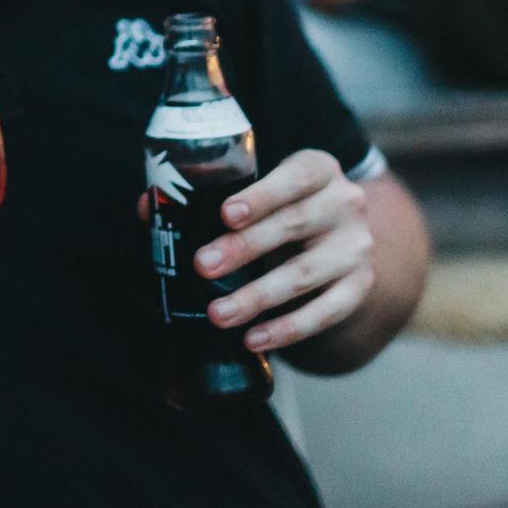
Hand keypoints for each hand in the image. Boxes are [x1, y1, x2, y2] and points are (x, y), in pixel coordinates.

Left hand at [194, 149, 374, 353]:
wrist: (339, 237)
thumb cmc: (280, 208)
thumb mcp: (256, 191)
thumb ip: (204, 195)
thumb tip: (148, 206)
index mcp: (319, 169)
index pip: (295, 177)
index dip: (262, 195)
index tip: (226, 214)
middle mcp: (346, 204)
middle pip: (294, 225)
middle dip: (245, 248)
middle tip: (201, 266)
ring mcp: (357, 247)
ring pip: (306, 273)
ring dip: (259, 296)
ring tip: (218, 314)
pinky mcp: (360, 287)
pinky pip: (326, 312)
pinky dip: (288, 328)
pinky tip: (254, 338)